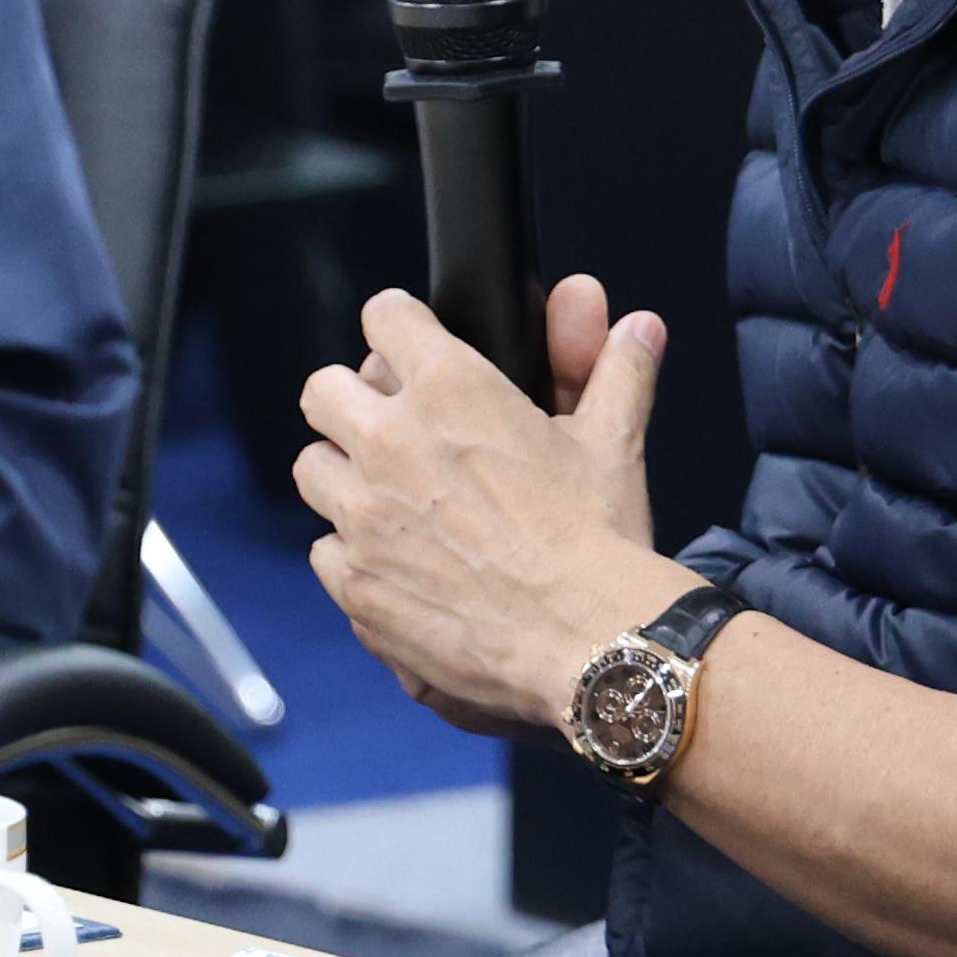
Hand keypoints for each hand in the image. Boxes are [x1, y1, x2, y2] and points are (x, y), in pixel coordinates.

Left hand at [294, 273, 690, 733]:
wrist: (588, 640)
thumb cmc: (599, 535)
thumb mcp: (613, 442)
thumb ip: (617, 373)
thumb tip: (641, 326)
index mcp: (449, 387)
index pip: (384, 316)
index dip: (400, 329)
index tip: (411, 351)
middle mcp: (389, 441)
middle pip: (324, 391)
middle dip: (352, 402)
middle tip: (390, 428)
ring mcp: (362, 515)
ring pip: (314, 469)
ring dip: (345, 477)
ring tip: (391, 500)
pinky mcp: (354, 581)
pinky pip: (324, 550)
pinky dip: (353, 553)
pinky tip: (398, 564)